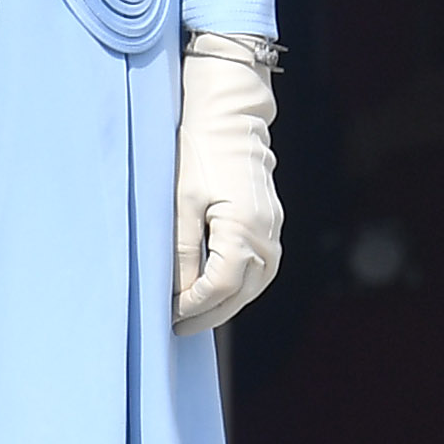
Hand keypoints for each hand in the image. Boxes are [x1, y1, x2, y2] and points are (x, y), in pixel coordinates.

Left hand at [172, 42, 282, 335]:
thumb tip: (179, 292)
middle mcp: (266, 235)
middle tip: (179, 326)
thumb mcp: (180, 203)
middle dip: (210, 314)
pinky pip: (261, 267)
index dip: (194, 306)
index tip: (169, 314)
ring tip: (197, 313)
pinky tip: (218, 288)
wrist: (230, 116)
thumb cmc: (200, 153)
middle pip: (242, 293)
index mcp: (243, 230)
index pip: (221, 287)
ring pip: (256, 284)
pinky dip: (240, 285)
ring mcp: (274, 230)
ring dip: (228, 303)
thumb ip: (183, 252)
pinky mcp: (272, 223)